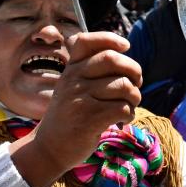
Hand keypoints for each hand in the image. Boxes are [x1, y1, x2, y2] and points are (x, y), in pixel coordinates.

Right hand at [11, 32, 141, 186]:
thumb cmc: (70, 116)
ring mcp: (79, 98)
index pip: (85, 41)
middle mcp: (73, 79)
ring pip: (123, 86)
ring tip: (129, 107)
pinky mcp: (89, 118)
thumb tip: (127, 59)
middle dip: (134, 70)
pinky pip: (123, 108)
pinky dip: (129, 115)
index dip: (109, 38)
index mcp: (70, 69)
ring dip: (135, 98)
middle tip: (136, 84)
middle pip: (112, 59)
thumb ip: (91, 72)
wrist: (49, 148)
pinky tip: (121, 121)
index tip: (126, 46)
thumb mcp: (72, 88)